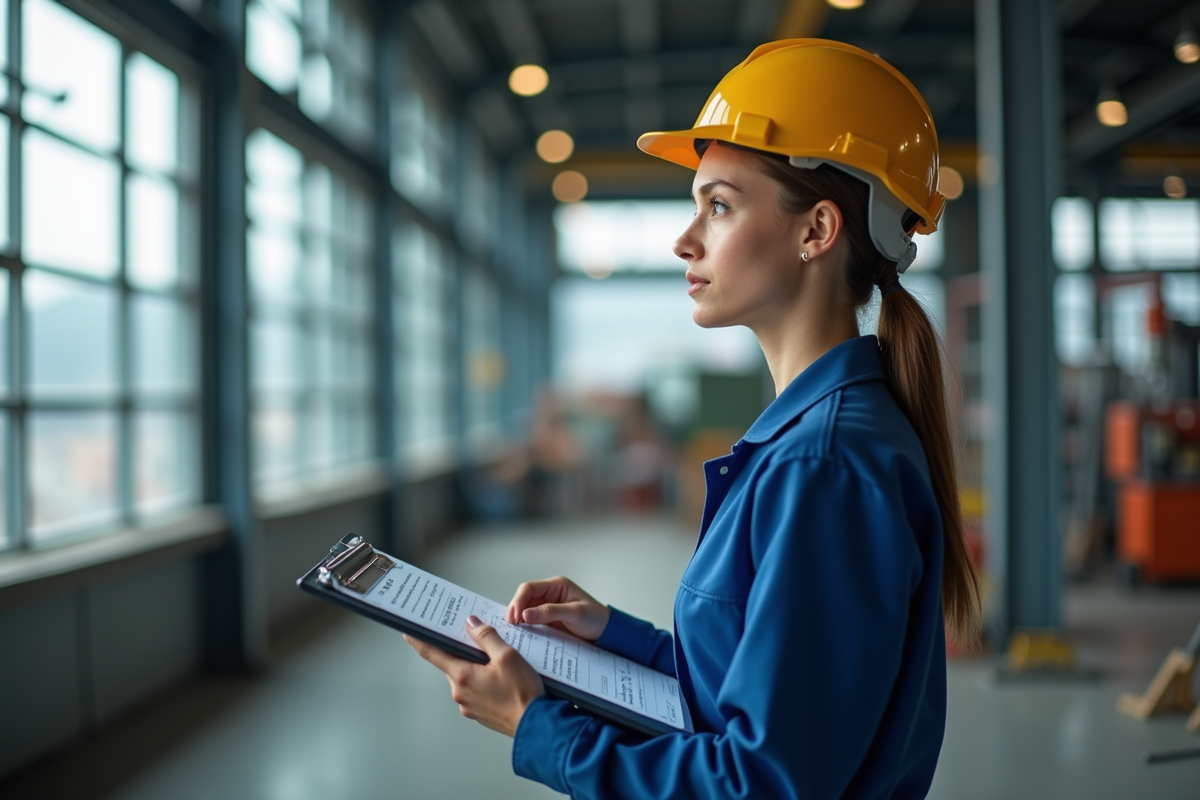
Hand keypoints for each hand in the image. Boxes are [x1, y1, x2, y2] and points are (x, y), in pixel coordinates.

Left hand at [403, 616, 543, 736]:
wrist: (536, 725)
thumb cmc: (523, 694)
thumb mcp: (507, 656)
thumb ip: (486, 637)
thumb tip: (471, 624)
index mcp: (462, 676)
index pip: (433, 654)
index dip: (419, 641)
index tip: (409, 633)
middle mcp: (460, 693)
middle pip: (453, 663)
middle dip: (463, 651)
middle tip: (478, 640)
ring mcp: (468, 705)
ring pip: (466, 677)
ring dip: (476, 667)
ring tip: (499, 662)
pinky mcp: (479, 712)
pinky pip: (475, 690)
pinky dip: (483, 681)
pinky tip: (502, 678)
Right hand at [506, 577, 610, 642]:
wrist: (606, 633)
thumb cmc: (595, 618)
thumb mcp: (575, 613)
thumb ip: (551, 612)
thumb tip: (526, 614)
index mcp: (556, 586)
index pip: (529, 588)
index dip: (518, 600)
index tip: (515, 616)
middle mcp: (549, 595)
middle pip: (524, 599)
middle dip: (515, 610)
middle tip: (512, 625)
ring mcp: (547, 608)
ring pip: (525, 610)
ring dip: (518, 619)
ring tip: (514, 631)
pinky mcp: (547, 621)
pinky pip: (531, 622)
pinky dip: (525, 627)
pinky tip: (522, 634)